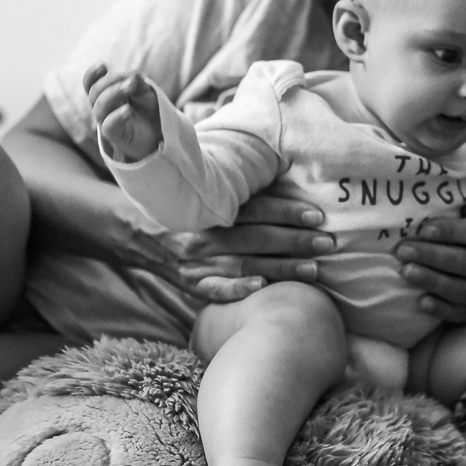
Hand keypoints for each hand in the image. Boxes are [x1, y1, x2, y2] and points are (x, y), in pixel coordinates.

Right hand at [83, 64, 161, 161]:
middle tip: (131, 80)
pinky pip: (109, 126)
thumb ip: (136, 81)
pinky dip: (116, 116)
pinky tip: (127, 109)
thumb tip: (131, 75)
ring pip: (100, 108)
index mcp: (105, 95)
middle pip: (94, 93)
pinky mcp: (115, 137)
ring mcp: (107, 122)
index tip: (102, 66)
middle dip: (110, 82)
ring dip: (114, 94)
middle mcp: (103, 109)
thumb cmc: (149, 110)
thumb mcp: (144, 91)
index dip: (92, 75)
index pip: (91, 84)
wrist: (162, 133)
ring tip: (130, 86)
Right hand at [125, 193, 336, 302]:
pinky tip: (261, 287)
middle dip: (296, 241)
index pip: (256, 209)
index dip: (288, 211)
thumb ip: (242, 190)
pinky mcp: (191, 284)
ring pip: (245, 264)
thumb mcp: (208, 192)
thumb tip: (287, 175)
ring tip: (314, 270)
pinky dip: (236, 289)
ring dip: (281, 268)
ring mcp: (197, 262)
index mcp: (212, 208)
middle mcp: (205, 234)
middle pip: (257, 238)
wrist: (136, 231)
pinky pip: (214, 290)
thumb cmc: (187, 209)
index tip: (318, 215)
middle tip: (328, 243)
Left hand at [394, 204, 465, 322]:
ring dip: (432, 279)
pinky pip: (458, 313)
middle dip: (432, 255)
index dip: (452, 231)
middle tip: (403, 250)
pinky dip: (439, 308)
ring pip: (461, 289)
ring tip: (406, 271)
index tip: (424, 230)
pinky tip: (421, 301)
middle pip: (465, 261)